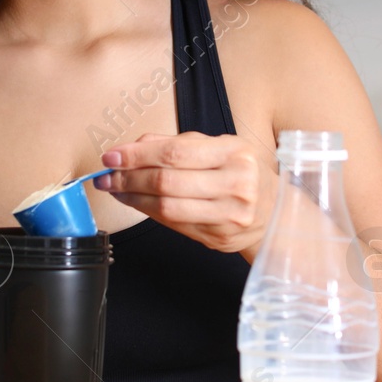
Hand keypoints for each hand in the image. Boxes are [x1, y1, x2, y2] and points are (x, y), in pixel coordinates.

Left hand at [94, 132, 270, 255]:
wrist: (273, 212)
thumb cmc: (241, 173)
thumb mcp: (219, 147)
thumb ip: (177, 143)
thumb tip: (132, 147)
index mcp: (235, 153)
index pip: (176, 153)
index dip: (138, 155)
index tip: (112, 156)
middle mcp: (236, 184)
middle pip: (168, 182)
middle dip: (129, 178)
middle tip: (107, 175)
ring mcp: (229, 215)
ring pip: (167, 207)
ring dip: (133, 198)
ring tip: (116, 189)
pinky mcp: (218, 238)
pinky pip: (174, 224)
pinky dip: (149, 212)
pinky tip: (136, 203)